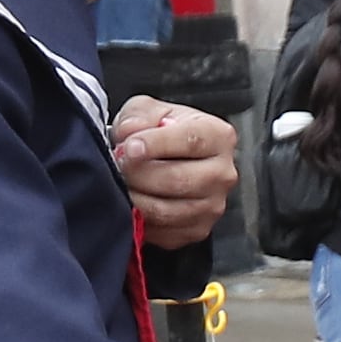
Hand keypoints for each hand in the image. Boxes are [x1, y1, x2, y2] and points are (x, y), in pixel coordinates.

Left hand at [110, 99, 238, 242]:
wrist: (167, 159)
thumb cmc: (161, 133)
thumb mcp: (149, 110)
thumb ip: (139, 114)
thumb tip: (131, 132)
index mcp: (218, 136)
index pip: (191, 141)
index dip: (156, 144)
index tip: (129, 147)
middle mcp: (222, 173)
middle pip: (178, 179)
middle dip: (139, 174)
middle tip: (117, 166)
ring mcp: (213, 206)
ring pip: (167, 210)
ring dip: (135, 198)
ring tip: (120, 183)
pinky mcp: (198, 230)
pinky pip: (163, 231)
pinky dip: (140, 219)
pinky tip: (131, 201)